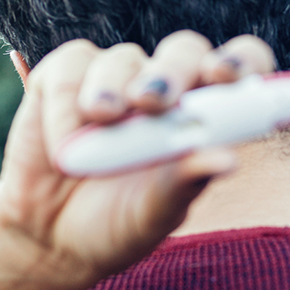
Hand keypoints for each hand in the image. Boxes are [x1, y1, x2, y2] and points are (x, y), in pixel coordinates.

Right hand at [0, 31, 276, 289]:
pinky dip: (65, 105)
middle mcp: (165, 89)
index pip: (240, 68)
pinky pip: (72, 66)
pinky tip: (63, 146)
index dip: (241, 61)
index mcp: (203, 118)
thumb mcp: (152, 214)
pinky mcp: (65, 76)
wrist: (48, 239)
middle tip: (150, 101)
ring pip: (124, 58)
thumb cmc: (116, 224)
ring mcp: (116, 77)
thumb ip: (184, 184)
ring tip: (100, 121)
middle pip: (184, 51)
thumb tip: (226, 160)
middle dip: (172, 72)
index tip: (225, 76)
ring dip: (111, 87)